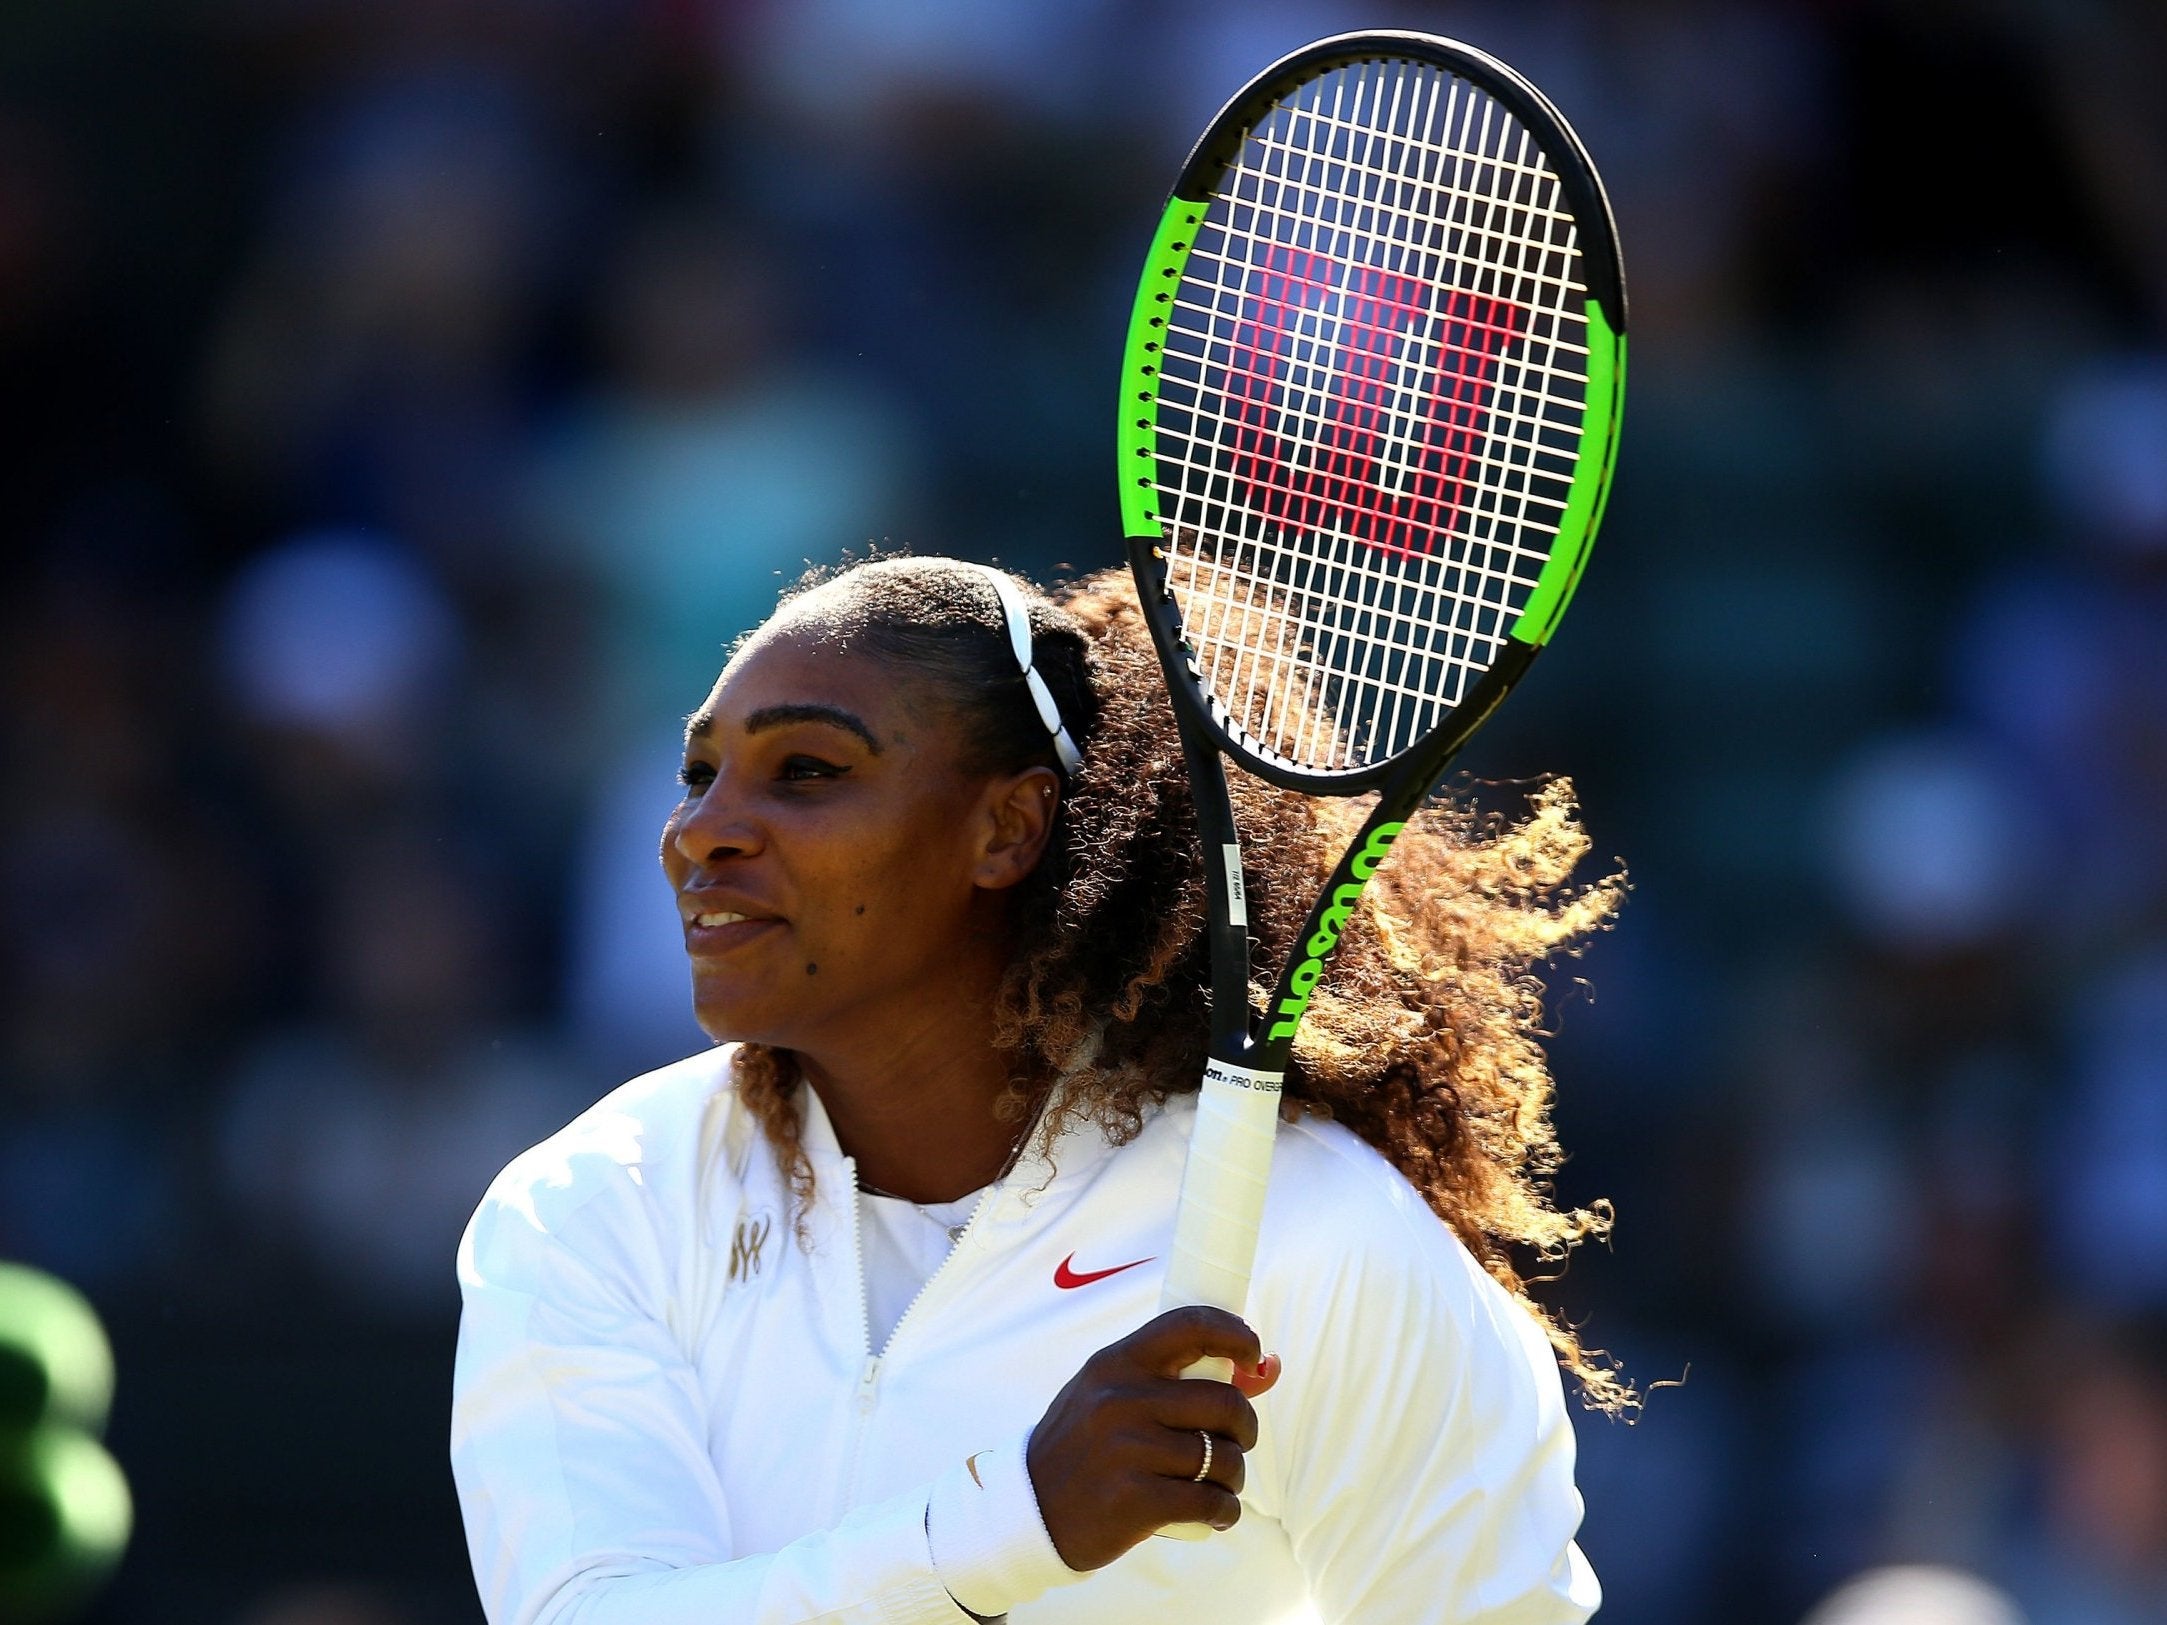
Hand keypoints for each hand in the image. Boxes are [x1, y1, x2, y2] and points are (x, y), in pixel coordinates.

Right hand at [1024, 1306, 1283, 1570]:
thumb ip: (1178, 1382)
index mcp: (1117, 1363)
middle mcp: (1122, 1398)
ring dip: (1234, 1476)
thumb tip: (1268, 1368)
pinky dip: (1225, 1510)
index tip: (1253, 1354)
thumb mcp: (1113, 1396)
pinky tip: (1217, 1513)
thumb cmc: (1084, 1447)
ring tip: (1219, 1484)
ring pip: (1222, 1457)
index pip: (1190, 1326)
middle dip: (1245, 1427)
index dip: (1235, 1333)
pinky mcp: (1135, 1500)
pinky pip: (1209, 1501)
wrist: (1029, 1508)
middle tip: (1236, 1443)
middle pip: (1223, 1401)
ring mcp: (1128, 1449)